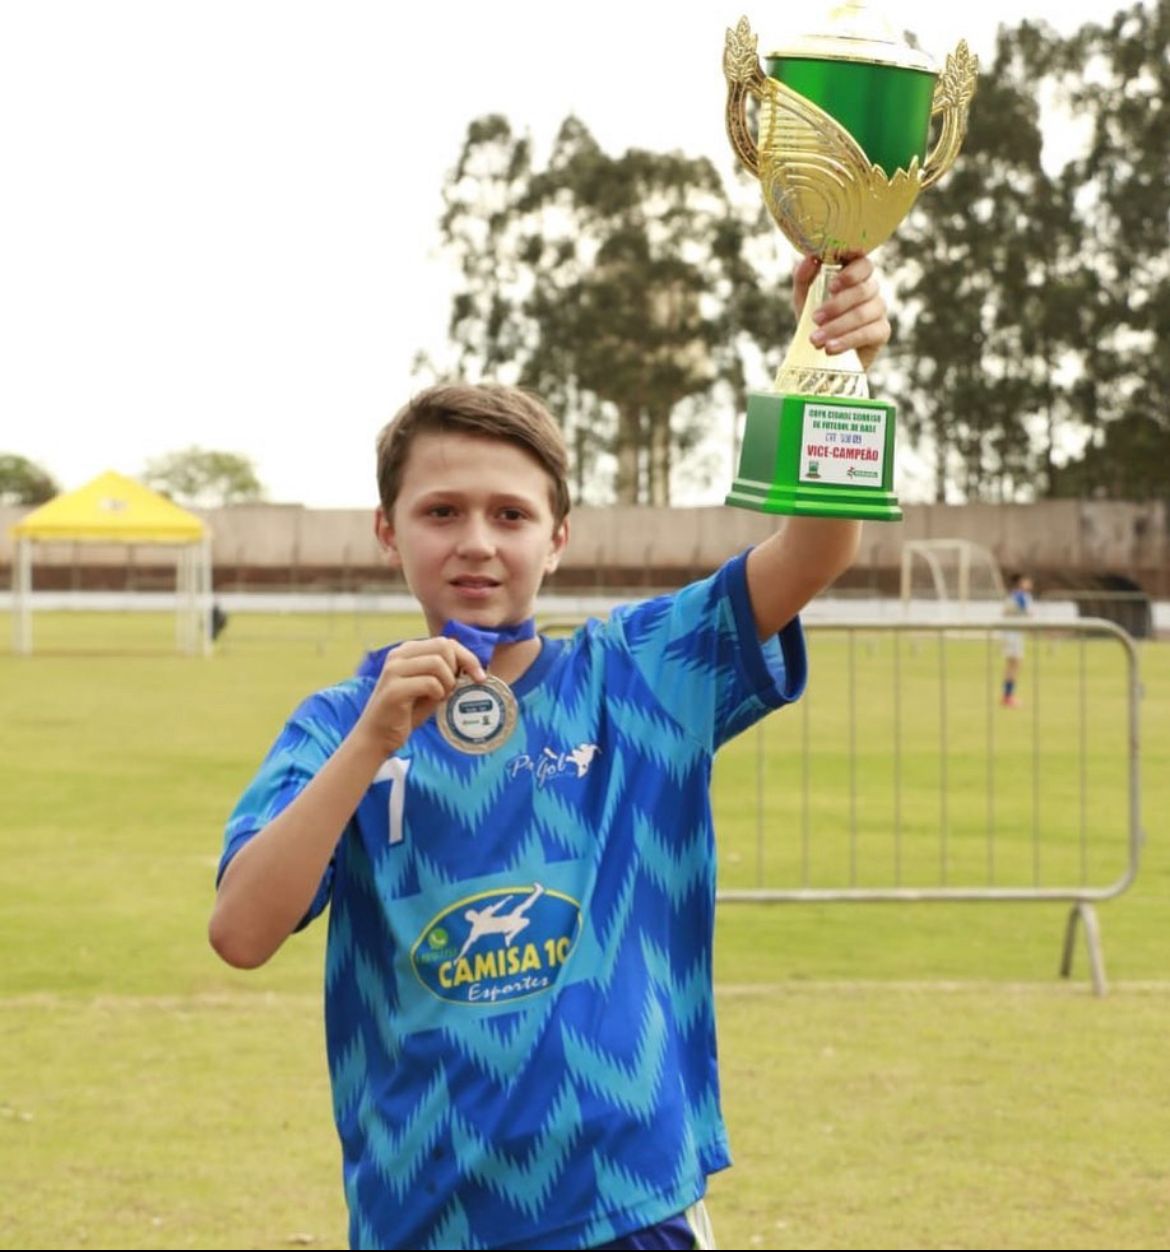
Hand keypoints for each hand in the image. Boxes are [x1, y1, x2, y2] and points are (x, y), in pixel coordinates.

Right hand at [352, 637, 485, 756]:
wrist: (378, 736)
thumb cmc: (407, 712)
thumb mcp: (430, 688)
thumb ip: (445, 673)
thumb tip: (472, 667)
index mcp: (407, 651)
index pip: (445, 642)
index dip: (467, 657)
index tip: (480, 676)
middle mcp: (398, 655)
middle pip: (443, 646)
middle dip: (458, 667)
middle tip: (456, 688)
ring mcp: (394, 670)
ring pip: (437, 663)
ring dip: (447, 682)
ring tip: (441, 696)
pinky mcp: (394, 689)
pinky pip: (430, 683)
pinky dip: (438, 694)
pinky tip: (431, 702)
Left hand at [794, 254, 889, 371]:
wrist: (822, 352)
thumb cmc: (815, 318)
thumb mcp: (804, 297)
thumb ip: (803, 277)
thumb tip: (808, 259)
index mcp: (854, 274)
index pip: (862, 262)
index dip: (852, 270)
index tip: (833, 283)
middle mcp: (870, 288)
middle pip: (862, 290)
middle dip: (836, 305)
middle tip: (815, 318)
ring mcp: (878, 309)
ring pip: (863, 313)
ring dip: (837, 327)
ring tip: (816, 340)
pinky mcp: (882, 331)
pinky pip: (868, 333)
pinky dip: (847, 341)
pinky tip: (831, 348)